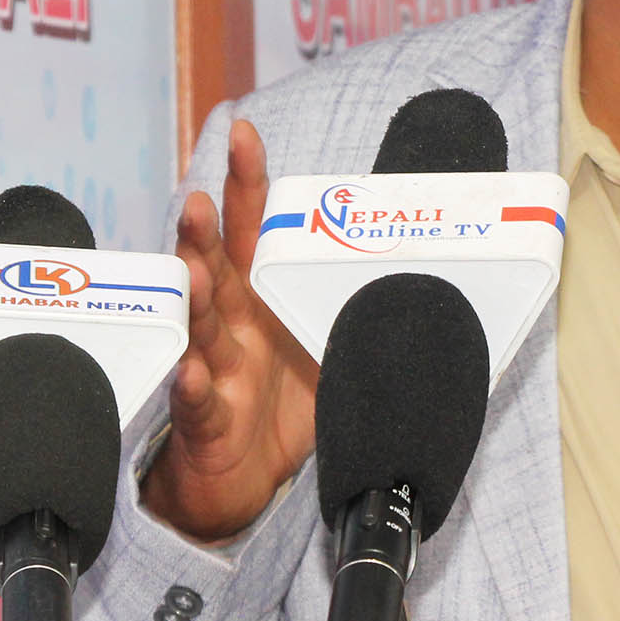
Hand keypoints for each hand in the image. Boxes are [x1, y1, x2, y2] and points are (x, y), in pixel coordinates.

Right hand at [140, 120, 320, 541]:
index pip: (253, 230)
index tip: (243, 133)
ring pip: (201, 328)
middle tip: (197, 201)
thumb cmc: (282, 409)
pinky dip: (193, 388)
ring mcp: (215, 371)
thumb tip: (429, 273)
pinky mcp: (206, 422)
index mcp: (262, 299)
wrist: (244, 487)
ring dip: (195, 297)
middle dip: (203, 234)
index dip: (247, 182)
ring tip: (191, 266)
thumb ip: (354, 310)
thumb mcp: (330, 349)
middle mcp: (233, 325)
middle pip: (215, 269)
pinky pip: (198, 403)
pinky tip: (190, 373)